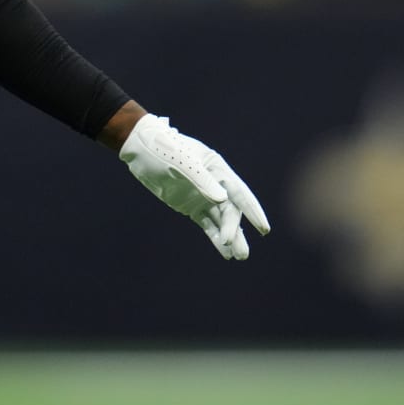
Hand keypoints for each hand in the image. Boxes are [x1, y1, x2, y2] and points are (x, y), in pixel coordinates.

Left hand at [119, 114, 270, 259]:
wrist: (140, 147)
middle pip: (230, 211)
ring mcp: (203, 196)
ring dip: (230, 237)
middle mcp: (215, 183)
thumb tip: (222, 199)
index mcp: (217, 169)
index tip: (263, 229)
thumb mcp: (181, 162)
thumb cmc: (163, 148)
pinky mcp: (191, 206)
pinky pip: (206, 224)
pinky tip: (224, 253)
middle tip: (238, 251)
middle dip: (235, 230)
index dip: (253, 211)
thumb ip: (201, 180)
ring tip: (239, 257)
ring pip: (221, 220)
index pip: (240, 193)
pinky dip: (214, 238)